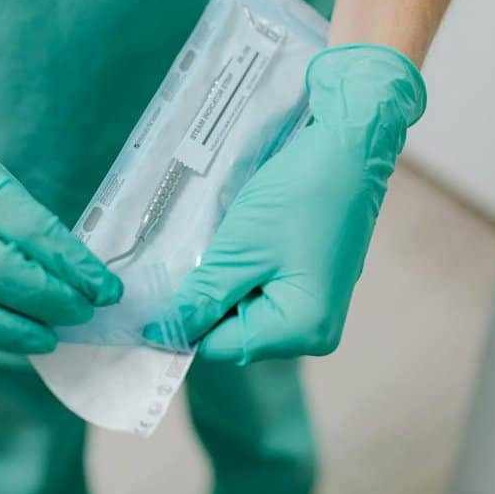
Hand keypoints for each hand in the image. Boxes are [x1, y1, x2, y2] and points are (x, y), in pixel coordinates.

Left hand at [176, 45, 424, 362]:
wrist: (348, 148)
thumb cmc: (298, 197)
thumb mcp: (238, 250)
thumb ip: (201, 298)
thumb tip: (162, 333)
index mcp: (302, 330)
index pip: (221, 345)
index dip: (182, 324)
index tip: (146, 301)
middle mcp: (315, 331)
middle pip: (235, 331)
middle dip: (204, 301)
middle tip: (175, 264)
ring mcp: (316, 306)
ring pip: (246, 310)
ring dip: (220, 284)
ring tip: (207, 248)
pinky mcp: (313, 283)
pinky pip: (263, 290)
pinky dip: (240, 272)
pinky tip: (231, 245)